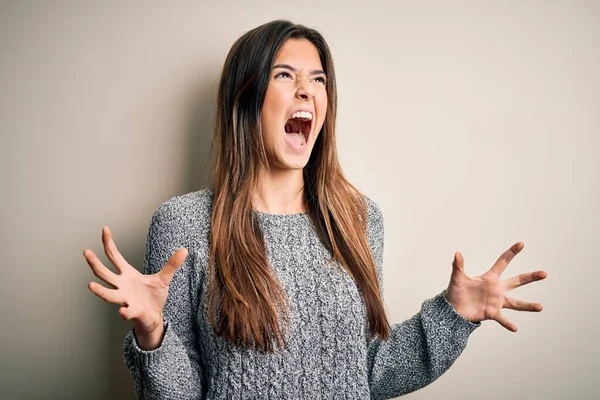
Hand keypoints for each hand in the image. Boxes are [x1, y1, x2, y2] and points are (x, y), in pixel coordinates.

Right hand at [83, 226, 187, 347]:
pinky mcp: (133, 312)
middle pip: (104, 273)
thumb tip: (185, 250)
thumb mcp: (164, 278)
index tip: (105, 229)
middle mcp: (122, 286)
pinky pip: (127, 312)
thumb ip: (172, 264)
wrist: (154, 316)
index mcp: (127, 274)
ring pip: (109, 295)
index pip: (114, 256)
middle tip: (86, 252)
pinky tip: (122, 312)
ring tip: (90, 286)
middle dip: (94, 263)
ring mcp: (125, 299)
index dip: (108, 243)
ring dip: (100, 291)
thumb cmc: (153, 297)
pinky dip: (125, 312)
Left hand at [445, 242, 546, 331]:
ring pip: (516, 303)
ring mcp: (497, 302)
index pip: (503, 262)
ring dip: (528, 306)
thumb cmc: (455, 291)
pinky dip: (508, 323)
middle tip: (544, 273)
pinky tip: (515, 328)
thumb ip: (458, 266)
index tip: (521, 244)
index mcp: (490, 278)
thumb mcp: (457, 277)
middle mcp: (497, 289)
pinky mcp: (493, 313)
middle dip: (530, 277)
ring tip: (540, 307)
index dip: (511, 253)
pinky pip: (502, 319)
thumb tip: (457, 253)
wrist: (453, 309)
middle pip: (517, 281)